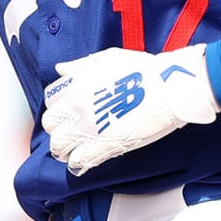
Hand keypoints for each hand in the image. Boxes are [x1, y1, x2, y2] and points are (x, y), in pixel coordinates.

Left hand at [41, 45, 217, 176]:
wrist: (169, 89)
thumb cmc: (144, 71)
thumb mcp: (108, 59)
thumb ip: (81, 66)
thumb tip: (62, 69)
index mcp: (77, 86)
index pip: (50, 100)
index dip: (59, 105)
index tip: (67, 109)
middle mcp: (78, 108)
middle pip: (50, 124)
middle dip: (58, 127)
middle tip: (69, 130)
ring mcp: (89, 130)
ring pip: (58, 146)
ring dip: (64, 147)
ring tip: (73, 148)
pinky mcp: (105, 147)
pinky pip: (78, 161)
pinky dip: (78, 162)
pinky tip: (84, 158)